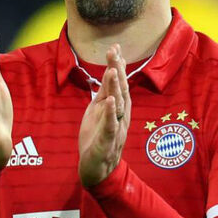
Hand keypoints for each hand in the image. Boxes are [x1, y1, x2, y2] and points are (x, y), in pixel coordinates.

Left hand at [78, 44, 129, 186]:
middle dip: (117, 70)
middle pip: (121, 90)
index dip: (117, 66)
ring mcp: (115, 128)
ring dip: (115, 87)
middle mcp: (120, 116)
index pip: (118, 84)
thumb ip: (104, 93)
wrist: (97, 170)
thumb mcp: (98, 111)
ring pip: (118, 106)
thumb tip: (108, 71)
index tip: (115, 47)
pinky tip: (110, 101)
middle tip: (114, 51)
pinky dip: (111, 113)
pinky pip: (110, 126)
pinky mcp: (107, 141)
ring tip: (113, 70)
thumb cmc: (97, 138)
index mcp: (116, 108)